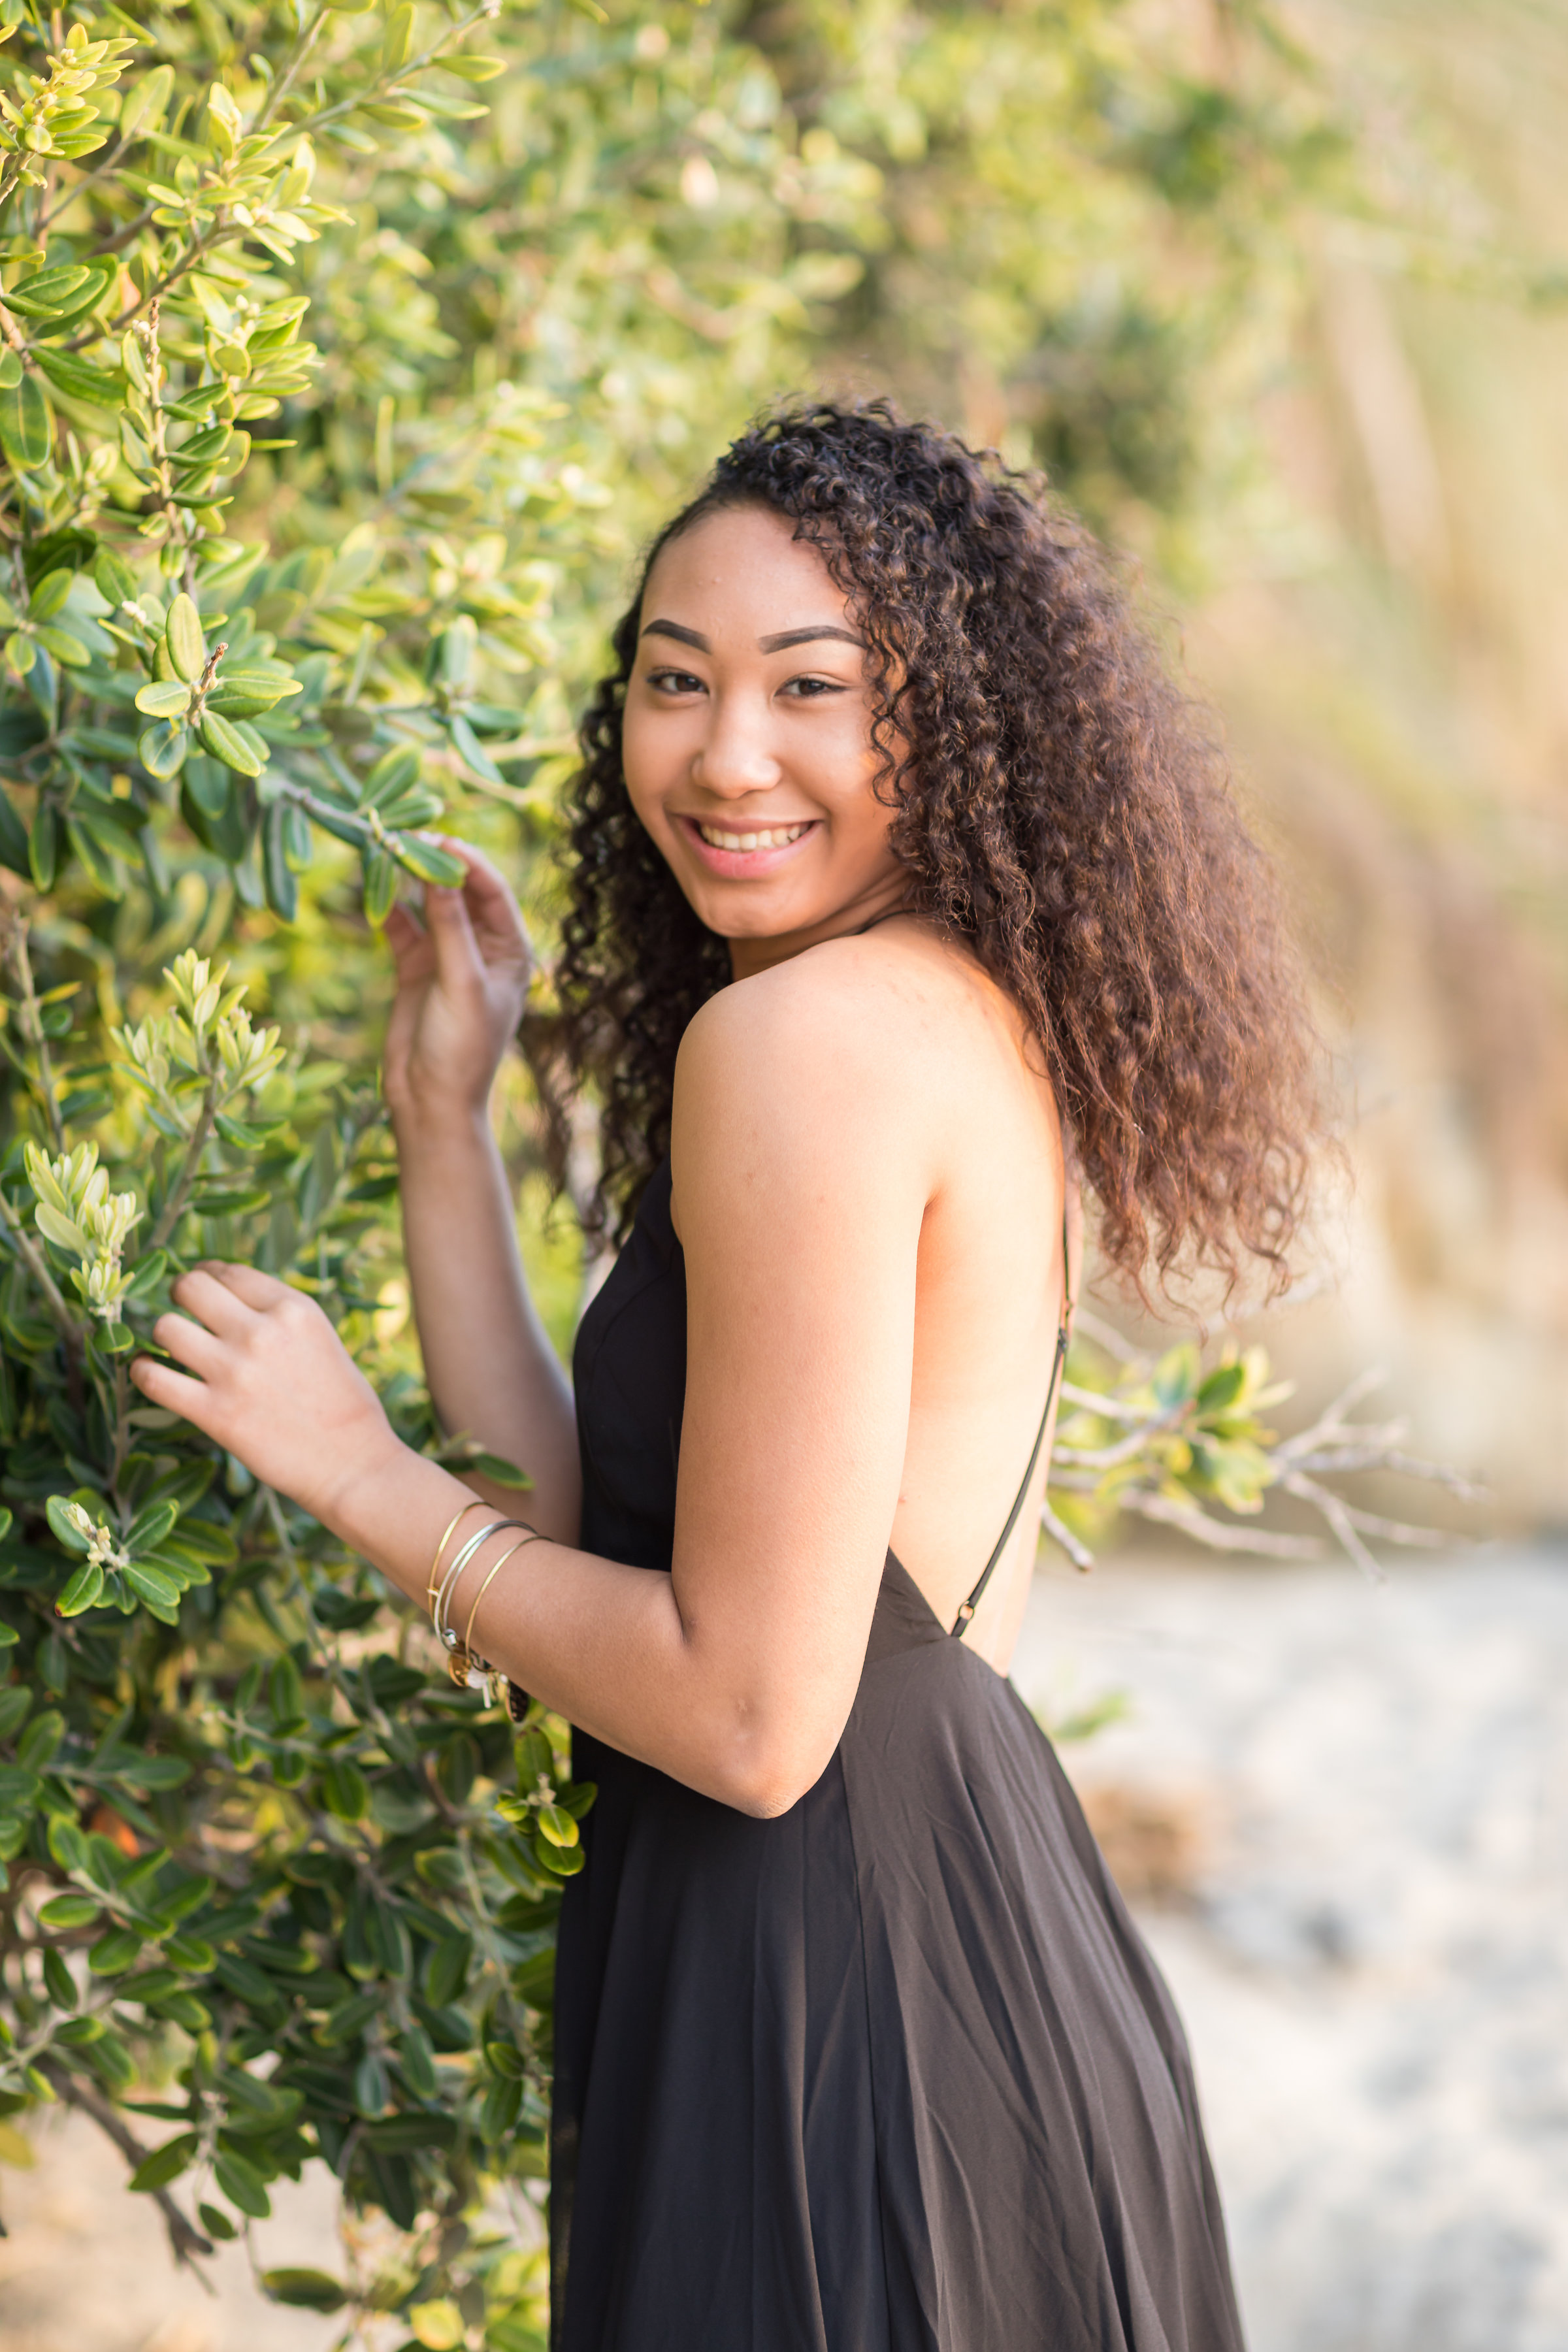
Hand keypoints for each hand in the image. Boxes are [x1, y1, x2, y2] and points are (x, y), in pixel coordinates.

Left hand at [130, 1263, 402, 1529]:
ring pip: (166, 1327)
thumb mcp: (321, 1338)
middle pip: (192, 1287)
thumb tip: (231, 1304)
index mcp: (293, 1309)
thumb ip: (279, 1317)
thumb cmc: (346, 1405)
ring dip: (163, 1334)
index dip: (207, 1274)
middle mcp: (261, 1332)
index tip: (199, 1283)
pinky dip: (141, 1372)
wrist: (353, 1464)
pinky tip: (146, 1371)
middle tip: (181, 1309)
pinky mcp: (214, 1413)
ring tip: (169, 1347)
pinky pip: (154, 1379)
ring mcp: (234, 1372)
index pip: (230, 1272)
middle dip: (180, 1294)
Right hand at [383, 838, 533, 1133]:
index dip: (467, 861)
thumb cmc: (462, 1048)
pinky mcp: (415, 968)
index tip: (437, 837)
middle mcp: (482, 947)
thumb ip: (450, 927)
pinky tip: (369, 889)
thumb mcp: (462, 983)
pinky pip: (401, 927)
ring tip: (381, 851)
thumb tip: (438, 869)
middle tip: (402, 836)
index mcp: (511, 950)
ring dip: (406, 880)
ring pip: (427, 905)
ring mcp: (447, 955)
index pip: (493, 891)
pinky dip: (387, 909)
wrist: (430, 1101)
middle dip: (433, 863)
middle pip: (459, 891)